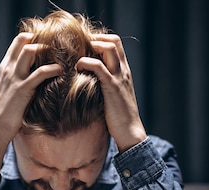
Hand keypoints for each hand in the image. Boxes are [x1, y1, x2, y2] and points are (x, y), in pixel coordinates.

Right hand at [0, 33, 61, 178]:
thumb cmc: (5, 111)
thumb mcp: (8, 89)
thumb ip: (17, 78)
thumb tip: (34, 74)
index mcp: (5, 67)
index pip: (18, 41)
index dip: (34, 39)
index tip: (48, 45)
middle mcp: (8, 68)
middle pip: (23, 39)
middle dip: (41, 40)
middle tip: (56, 48)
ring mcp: (15, 77)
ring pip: (30, 50)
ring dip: (47, 50)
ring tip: (60, 56)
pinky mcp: (23, 89)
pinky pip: (40, 72)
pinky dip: (53, 69)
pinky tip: (61, 71)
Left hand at [75, 34, 146, 152]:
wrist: (130, 132)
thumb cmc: (119, 118)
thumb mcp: (112, 96)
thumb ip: (104, 85)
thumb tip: (87, 81)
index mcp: (124, 72)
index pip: (115, 44)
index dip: (100, 40)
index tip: (84, 47)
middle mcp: (123, 71)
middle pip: (113, 40)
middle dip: (95, 38)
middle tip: (79, 48)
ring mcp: (119, 77)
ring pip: (109, 47)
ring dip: (91, 46)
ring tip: (78, 56)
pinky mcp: (112, 87)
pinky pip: (99, 66)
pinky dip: (86, 62)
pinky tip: (77, 68)